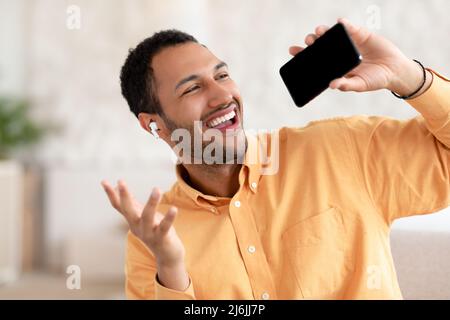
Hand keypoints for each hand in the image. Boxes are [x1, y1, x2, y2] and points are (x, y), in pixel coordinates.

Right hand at [101, 180, 185, 267]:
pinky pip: (164, 227)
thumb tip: (125, 192)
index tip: (104, 181)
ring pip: (147, 217)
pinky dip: (169, 218)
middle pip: (128, 211)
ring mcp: (149, 234)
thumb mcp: (145, 217)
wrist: (168, 257)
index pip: (119, 206)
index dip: (111, 194)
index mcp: (133, 221)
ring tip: (156, 189)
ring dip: (151, 203)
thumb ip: (135, 206)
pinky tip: (174, 209)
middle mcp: (138, 227)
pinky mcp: (161, 239)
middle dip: (124, 196)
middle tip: (120, 182)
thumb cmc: (157, 232)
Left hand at [289, 18, 424, 94]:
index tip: (292, 50)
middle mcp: (338, 53)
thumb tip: (332, 85)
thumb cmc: (375, 80)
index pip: (315, 59)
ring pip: (331, 35)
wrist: (395, 71)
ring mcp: (348, 43)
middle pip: (320, 45)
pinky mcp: (361, 34)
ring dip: (323, 32)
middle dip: (311, 42)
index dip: (303, 55)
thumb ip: (347, 85)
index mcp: (334, 66)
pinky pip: (349, 28)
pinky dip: (344, 25)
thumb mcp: (360, 85)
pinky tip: (339, 23)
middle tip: (308, 42)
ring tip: (318, 32)